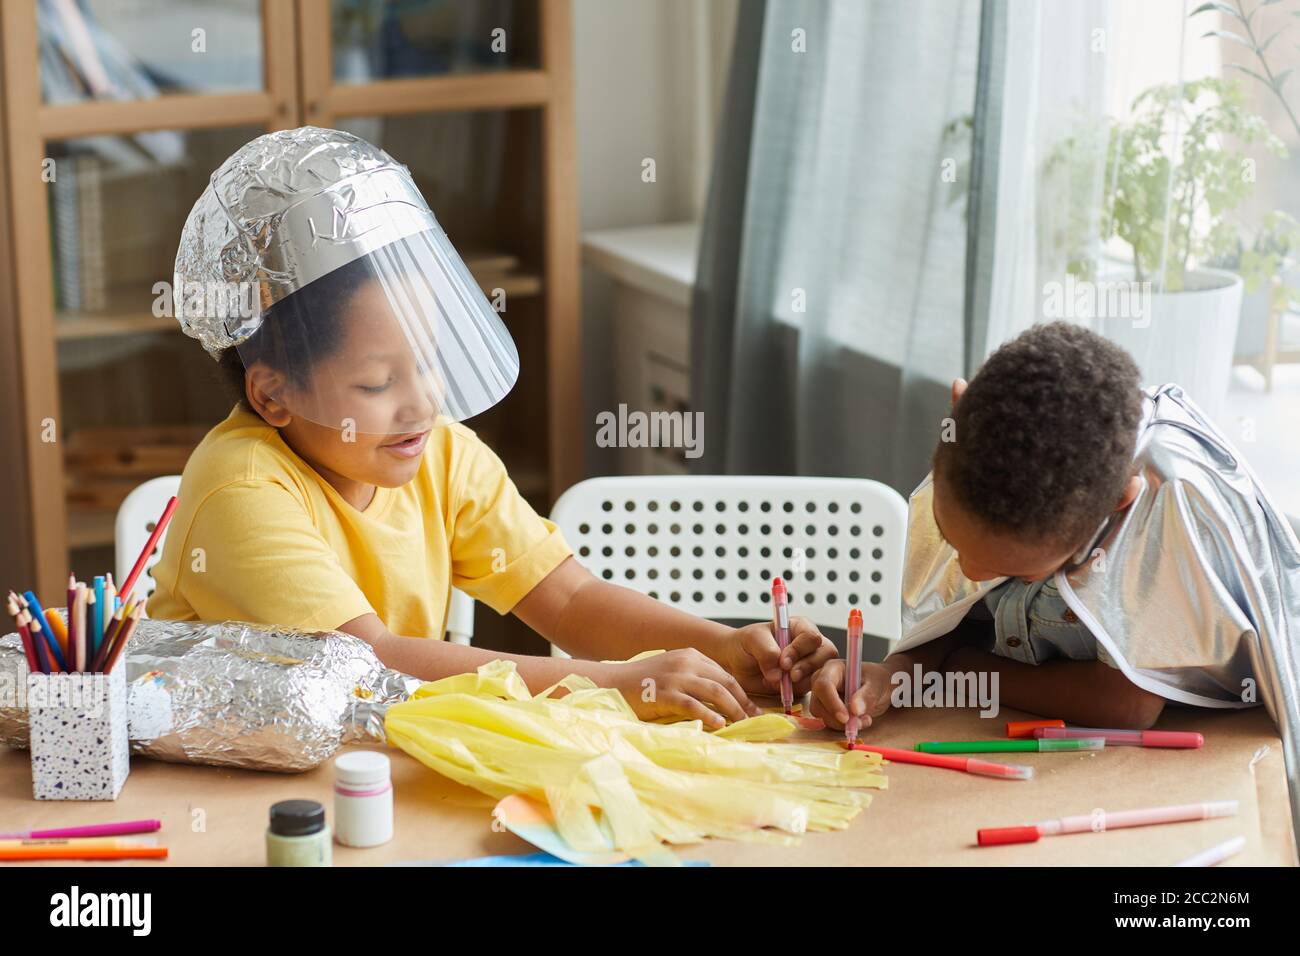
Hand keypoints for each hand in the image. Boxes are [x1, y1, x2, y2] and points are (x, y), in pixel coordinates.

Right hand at [596, 648, 760, 727]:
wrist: (611, 683)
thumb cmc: (641, 683)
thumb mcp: (671, 671)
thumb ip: (692, 679)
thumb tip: (717, 701)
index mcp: (690, 655)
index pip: (724, 674)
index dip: (741, 692)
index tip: (751, 709)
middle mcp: (686, 662)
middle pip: (725, 682)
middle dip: (743, 702)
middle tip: (755, 719)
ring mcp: (676, 677)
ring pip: (715, 692)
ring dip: (733, 710)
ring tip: (744, 725)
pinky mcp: (665, 693)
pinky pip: (693, 705)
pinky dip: (709, 715)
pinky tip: (719, 725)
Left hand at [720, 616, 838, 698]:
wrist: (735, 663)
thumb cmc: (744, 644)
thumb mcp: (752, 639)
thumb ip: (766, 652)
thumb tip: (778, 674)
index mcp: (799, 627)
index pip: (812, 636)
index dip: (800, 650)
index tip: (782, 661)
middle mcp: (808, 645)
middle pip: (826, 654)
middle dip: (806, 667)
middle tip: (788, 675)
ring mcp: (808, 663)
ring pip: (820, 672)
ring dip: (799, 680)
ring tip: (775, 680)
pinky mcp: (804, 681)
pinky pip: (810, 688)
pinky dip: (795, 690)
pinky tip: (777, 686)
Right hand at [810, 659, 893, 730]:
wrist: (880, 686)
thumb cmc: (877, 679)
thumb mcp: (877, 684)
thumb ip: (867, 695)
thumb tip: (855, 710)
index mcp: (833, 668)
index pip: (823, 685)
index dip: (832, 703)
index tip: (846, 718)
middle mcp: (823, 682)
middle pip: (818, 703)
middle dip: (837, 718)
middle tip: (860, 722)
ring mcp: (823, 696)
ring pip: (822, 716)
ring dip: (842, 724)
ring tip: (864, 720)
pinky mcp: (827, 709)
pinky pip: (829, 722)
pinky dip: (843, 727)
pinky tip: (858, 721)